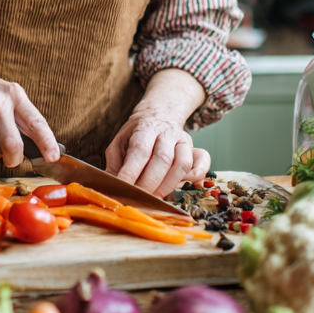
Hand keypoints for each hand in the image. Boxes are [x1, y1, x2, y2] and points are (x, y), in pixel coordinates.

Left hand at [104, 69, 209, 195]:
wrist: (159, 115)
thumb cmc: (136, 134)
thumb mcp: (120, 142)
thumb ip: (115, 162)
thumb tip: (112, 183)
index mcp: (145, 128)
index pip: (140, 150)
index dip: (132, 171)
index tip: (123, 187)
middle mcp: (166, 133)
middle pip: (162, 159)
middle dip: (149, 183)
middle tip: (138, 197)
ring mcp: (183, 141)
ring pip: (182, 165)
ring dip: (168, 185)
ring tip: (155, 197)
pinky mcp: (194, 149)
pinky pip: (201, 164)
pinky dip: (193, 178)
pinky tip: (179, 186)